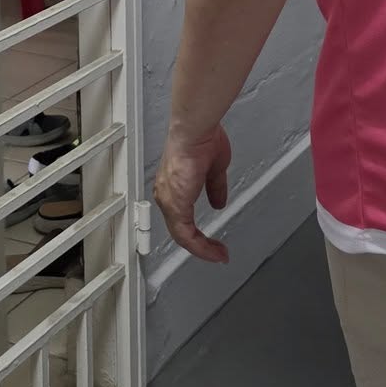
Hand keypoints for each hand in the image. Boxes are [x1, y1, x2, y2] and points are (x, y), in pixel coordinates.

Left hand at [152, 125, 232, 264]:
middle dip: (201, 245)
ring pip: (182, 236)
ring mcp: (169, 201)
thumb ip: (215, 188)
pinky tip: (212, 250)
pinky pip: (186, 234)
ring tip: (217, 254)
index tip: (213, 242)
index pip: (182, 218)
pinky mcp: (175, 205)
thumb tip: (219, 201)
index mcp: (173, 187)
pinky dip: (200, 245)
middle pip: (181, 231)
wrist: (195, 132)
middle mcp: (166, 195)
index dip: (198, 233)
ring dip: (201, 248)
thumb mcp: (214, 170)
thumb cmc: (201, 140)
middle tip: (217, 253)